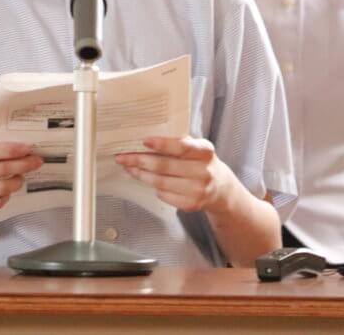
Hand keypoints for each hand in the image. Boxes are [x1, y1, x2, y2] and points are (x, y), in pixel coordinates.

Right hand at [0, 139, 42, 214]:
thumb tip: (20, 144)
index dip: (13, 150)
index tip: (29, 148)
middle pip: (1, 170)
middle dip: (23, 165)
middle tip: (36, 162)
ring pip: (1, 189)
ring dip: (17, 183)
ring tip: (21, 178)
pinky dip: (6, 196)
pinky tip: (7, 190)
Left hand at [115, 136, 235, 213]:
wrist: (220, 189)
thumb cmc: (201, 162)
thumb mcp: (197, 148)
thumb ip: (178, 142)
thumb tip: (146, 140)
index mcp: (205, 151)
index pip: (182, 147)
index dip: (162, 144)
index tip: (144, 141)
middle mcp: (204, 171)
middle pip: (165, 166)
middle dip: (140, 161)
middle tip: (123, 157)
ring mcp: (198, 190)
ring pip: (161, 182)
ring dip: (141, 174)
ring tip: (129, 167)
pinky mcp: (191, 204)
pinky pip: (164, 195)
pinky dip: (153, 187)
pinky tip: (146, 179)